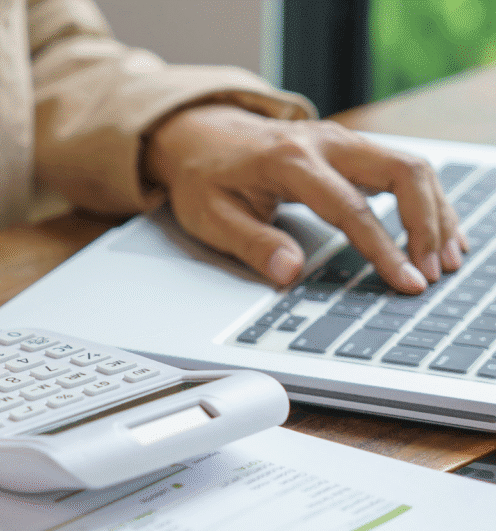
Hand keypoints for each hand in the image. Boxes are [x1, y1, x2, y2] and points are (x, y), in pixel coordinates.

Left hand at [145, 104, 466, 292]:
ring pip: (411, 166)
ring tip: (447, 259)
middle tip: (434, 272)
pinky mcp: (350, 147)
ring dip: (436, 212)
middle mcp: (325, 142)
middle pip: (402, 172)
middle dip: (427, 224)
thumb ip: (253, 244)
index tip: (407, 282)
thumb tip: (289, 273)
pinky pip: (401, 168)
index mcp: (289, 160)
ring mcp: (342, 140)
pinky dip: (426, 200)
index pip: (351, 208)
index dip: (384, 249)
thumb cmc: (204, 177)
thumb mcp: (211, 216)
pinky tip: (439, 233)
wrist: (198, 135)